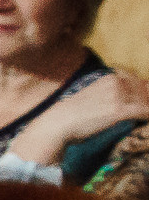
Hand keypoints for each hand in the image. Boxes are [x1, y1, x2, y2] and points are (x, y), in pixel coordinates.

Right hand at [9, 71, 148, 164]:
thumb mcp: (91, 95)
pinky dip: (148, 116)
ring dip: (147, 109)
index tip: (141, 101)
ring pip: (147, 100)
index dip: (142, 91)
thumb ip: (108, 93)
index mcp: (109, 76)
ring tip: (144, 117)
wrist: (58, 123)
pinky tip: (145, 122)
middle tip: (144, 111)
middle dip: (147, 100)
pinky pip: (145, 111)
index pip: (137, 80)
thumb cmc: (71, 113)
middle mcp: (116, 82)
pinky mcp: (120, 109)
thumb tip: (119, 99)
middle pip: (145, 89)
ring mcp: (119, 95)